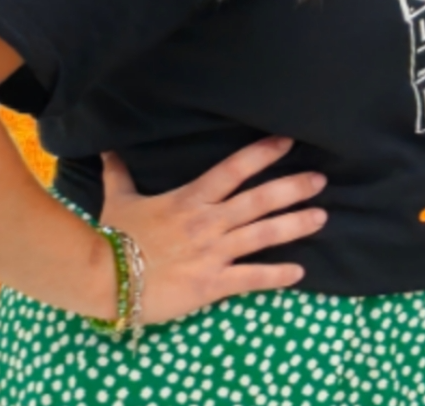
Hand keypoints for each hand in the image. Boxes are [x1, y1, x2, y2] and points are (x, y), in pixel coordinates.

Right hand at [99, 136, 327, 325]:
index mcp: (190, 199)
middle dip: (293, 188)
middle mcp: (208, 222)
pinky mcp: (212, 283)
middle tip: (321, 179)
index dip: (262, 154)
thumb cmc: (113, 237)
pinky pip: (251, 278)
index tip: (289, 141)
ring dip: (295, 226)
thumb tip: (108, 146)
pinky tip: (299, 273)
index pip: (233, 170)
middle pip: (259, 200)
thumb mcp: (118, 199)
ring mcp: (213, 253)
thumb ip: (120, 172)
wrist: (102, 279)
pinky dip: (277, 276)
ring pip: (263, 235)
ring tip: (322, 217)